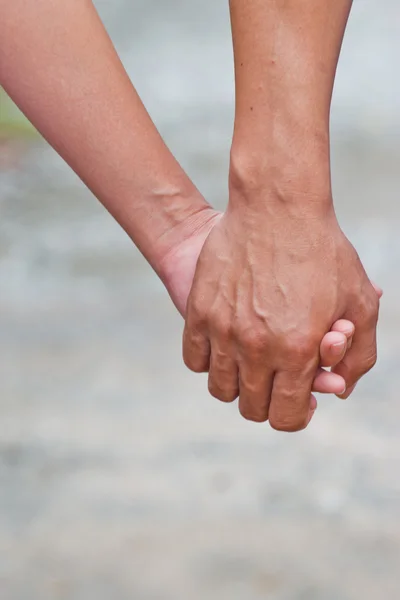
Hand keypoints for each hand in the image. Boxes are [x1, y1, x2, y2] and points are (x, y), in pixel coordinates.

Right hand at [181, 200, 379, 431]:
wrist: (277, 207)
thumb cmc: (324, 252)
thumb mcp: (361, 301)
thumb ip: (358, 355)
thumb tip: (338, 390)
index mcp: (298, 350)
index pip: (285, 417)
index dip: (295, 415)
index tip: (298, 400)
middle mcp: (257, 347)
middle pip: (252, 408)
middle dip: (269, 400)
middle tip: (277, 377)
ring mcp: (223, 330)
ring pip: (220, 388)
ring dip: (238, 384)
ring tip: (251, 361)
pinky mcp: (199, 312)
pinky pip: (194, 359)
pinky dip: (209, 360)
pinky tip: (226, 344)